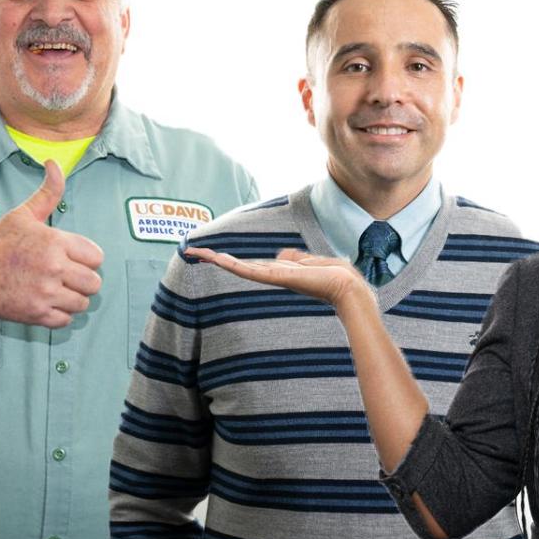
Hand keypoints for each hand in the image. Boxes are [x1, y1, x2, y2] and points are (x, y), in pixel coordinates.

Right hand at [0, 160, 103, 327]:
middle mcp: (53, 267)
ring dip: (72, 298)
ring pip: (83, 303)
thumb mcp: (23, 215)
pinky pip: (66, 320)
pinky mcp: (37, 314)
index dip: (86, 258)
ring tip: (55, 289)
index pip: (97, 257)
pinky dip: (59, 315)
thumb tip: (55, 164)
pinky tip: (45, 302)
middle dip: (83, 280)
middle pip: (94, 282)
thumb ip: (48, 192)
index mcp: (55, 242)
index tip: (70, 258)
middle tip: (64, 276)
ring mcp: (45, 293)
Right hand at [184, 247, 369, 308]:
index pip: (251, 265)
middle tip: (191, 251)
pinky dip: (231, 264)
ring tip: (192, 250)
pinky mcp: (277, 278)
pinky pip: (249, 270)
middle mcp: (273, 277)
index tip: (214, 255)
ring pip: (238, 267)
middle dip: (215, 259)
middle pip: (238, 266)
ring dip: (215, 258)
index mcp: (281, 273)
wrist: (347, 288)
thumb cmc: (336, 277)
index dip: (232, 260)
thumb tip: (281, 255)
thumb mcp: (312, 262)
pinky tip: (215, 258)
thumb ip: (296, 258)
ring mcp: (273, 278)